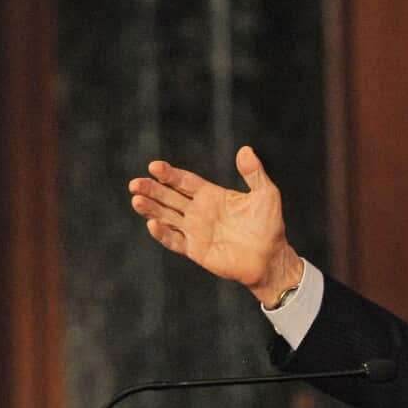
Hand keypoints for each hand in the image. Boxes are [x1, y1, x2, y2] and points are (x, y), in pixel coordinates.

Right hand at [129, 146, 304, 305]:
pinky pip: (174, 240)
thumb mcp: (266, 194)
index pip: (184, 181)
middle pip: (169, 197)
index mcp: (211, 195)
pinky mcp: (196, 250)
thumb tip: (246, 150)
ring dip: (150, 209)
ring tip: (136, 199)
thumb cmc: (269, 225)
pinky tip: (153, 224)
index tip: (154, 167)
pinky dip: (163, 233)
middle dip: (152, 189)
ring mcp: (195, 231)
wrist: (271, 258)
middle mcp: (199, 211)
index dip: (169, 174)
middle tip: (136, 183)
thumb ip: (254, 173)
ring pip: (166, 216)